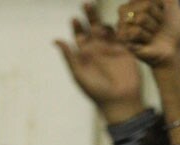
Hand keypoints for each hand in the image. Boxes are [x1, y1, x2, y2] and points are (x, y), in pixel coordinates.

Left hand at [55, 3, 142, 122]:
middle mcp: (97, 49)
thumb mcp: (79, 74)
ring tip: (97, 14)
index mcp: (84, 54)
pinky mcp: (124, 49)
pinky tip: (114, 23)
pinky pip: (121, 33)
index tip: (74, 20)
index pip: (79, 35)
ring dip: (102, 19)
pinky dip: (118, 26)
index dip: (77, 26)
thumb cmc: (96, 91)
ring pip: (106, 27)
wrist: (119, 101)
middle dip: (89, 15)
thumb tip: (55, 40)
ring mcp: (111, 48)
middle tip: (86, 4)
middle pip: (92, 26)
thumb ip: (69, 56)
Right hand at [117, 0, 179, 67]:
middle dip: (157, 16)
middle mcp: (127, 11)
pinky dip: (146, 37)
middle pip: (146, 4)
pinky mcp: (123, 38)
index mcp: (136, 1)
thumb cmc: (172, 30)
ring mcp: (123, 24)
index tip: (162, 12)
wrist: (171, 51)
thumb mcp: (173, 5)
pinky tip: (146, 43)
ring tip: (153, 35)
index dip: (159, 5)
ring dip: (153, 28)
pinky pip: (135, 31)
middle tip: (158, 26)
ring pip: (141, 18)